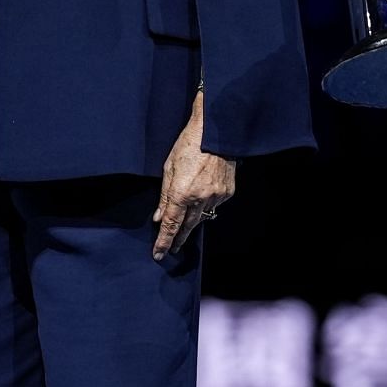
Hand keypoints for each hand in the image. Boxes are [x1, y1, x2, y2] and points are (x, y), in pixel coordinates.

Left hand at [151, 99, 235, 259]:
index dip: (164, 241)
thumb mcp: (169, 167)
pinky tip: (202, 197)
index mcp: (182, 193)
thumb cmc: (188, 144)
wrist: (216, 132)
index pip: (171, 224)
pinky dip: (206, 205)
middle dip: (178, 239)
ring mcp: (216, 197)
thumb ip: (165, 195)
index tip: (159, 254)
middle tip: (172, 250)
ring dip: (192, 222)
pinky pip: (214, 205)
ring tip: (185, 227)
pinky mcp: (227, 192)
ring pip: (202, 217)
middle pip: (187, 226)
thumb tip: (160, 217)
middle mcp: (200, 199)